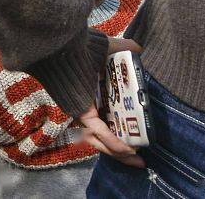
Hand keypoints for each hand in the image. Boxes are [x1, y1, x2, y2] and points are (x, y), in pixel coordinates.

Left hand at [77, 37, 144, 167]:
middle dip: (122, 150)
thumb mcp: (108, 48)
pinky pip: (99, 131)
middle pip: (103, 135)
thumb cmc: (84, 46)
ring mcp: (84, 110)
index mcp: (94, 94)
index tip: (138, 140)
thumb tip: (138, 50)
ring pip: (100, 139)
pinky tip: (128, 150)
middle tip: (139, 159)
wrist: (65, 45)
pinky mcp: (82, 111)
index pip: (108, 119)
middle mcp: (88, 105)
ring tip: (136, 159)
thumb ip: (125, 48)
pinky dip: (113, 142)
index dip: (122, 131)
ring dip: (119, 152)